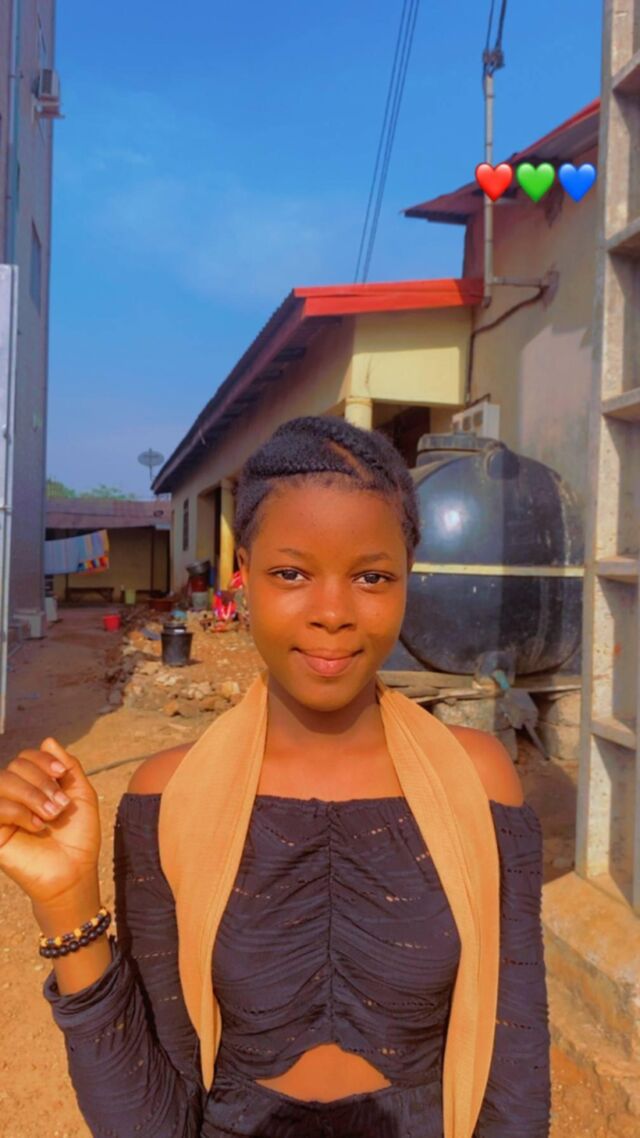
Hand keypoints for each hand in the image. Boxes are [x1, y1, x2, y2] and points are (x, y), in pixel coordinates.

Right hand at [0, 738, 100, 904]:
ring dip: (31, 794)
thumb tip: (48, 740)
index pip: (26, 757)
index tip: (62, 774)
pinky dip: (18, 811)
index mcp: (33, 786)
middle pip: (15, 766)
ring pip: (2, 781)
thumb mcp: (81, 795)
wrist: (74, 872)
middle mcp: (15, 796)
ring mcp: (2, 813)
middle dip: (41, 781)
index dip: (42, 760)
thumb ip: (68, 766)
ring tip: (50, 815)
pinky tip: (37, 826)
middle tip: (59, 806)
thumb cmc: (79, 837)